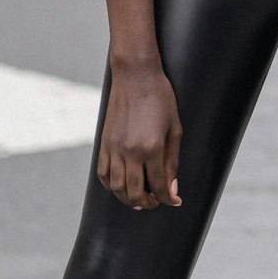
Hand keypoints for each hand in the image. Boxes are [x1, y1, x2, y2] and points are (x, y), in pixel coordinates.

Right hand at [97, 62, 182, 209]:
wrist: (136, 75)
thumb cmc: (161, 97)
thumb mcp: (175, 127)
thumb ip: (172, 160)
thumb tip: (172, 188)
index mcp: (152, 148)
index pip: (159, 185)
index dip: (167, 198)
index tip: (174, 202)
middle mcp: (131, 152)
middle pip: (135, 192)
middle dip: (148, 203)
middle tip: (156, 202)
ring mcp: (114, 148)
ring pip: (117, 187)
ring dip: (127, 199)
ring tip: (138, 200)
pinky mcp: (104, 143)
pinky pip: (103, 173)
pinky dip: (110, 186)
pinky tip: (120, 187)